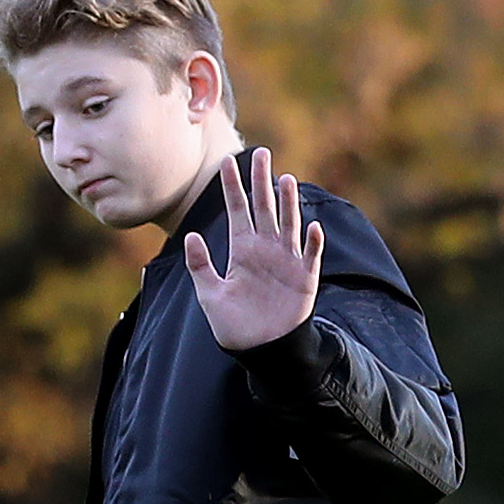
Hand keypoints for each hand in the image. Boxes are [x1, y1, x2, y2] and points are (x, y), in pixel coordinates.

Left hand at [182, 146, 325, 351]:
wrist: (261, 349)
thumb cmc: (234, 324)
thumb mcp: (209, 294)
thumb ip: (200, 265)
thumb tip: (190, 235)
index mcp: (242, 249)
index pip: (237, 210)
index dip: (233, 187)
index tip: (227, 162)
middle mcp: (265, 249)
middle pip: (265, 208)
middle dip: (262, 181)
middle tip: (261, 153)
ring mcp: (287, 261)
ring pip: (288, 224)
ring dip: (288, 204)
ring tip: (286, 179)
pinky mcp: (304, 278)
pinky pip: (310, 256)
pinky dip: (313, 242)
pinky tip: (312, 227)